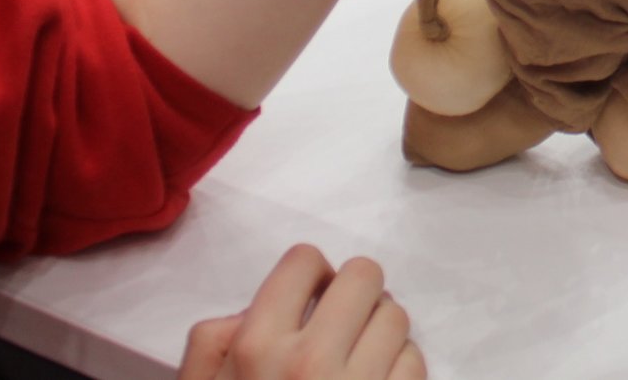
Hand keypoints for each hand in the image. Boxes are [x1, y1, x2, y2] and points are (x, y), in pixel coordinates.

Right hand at [178, 246, 421, 379]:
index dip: (308, 275)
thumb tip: (251, 310)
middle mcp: (308, 363)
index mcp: (255, 347)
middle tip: (340, 320)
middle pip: (364, 275)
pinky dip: (400, 368)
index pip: (304, 260)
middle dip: (353, 292)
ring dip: (380, 330)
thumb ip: (212, 339)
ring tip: (358, 356)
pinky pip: (415, 360)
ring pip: (396, 315)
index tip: (307, 298)